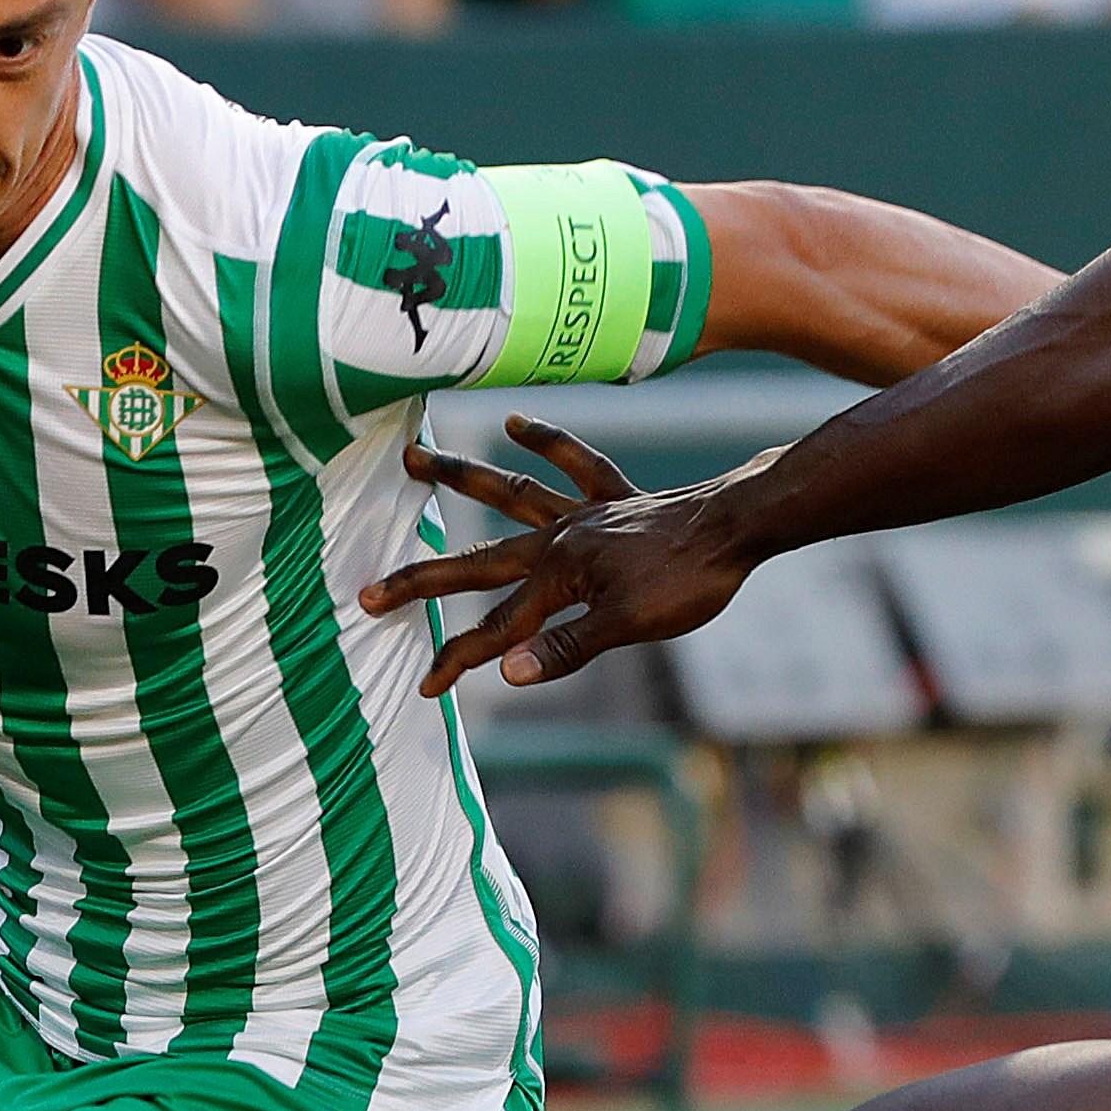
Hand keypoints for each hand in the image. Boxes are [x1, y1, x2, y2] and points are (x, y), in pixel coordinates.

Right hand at [357, 418, 754, 696]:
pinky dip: (548, 441)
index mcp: (558, 576)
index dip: (460, 661)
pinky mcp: (616, 497)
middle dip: (422, 581)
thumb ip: (567, 648)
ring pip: (510, 493)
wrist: (741, 526)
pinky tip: (515, 423)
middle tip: (369, 591)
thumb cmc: (690, 580)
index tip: (426, 686)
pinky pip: (576, 463)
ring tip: (413, 458)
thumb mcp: (629, 626)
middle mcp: (560, 538)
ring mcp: (585, 513)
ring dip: (460, 479)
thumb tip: (509, 673)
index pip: (497, 630)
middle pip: (479, 562)